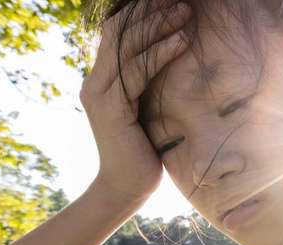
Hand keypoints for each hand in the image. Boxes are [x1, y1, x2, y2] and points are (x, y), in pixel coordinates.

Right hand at [79, 0, 190, 203]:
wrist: (128, 188)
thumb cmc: (145, 151)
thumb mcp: (148, 110)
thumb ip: (149, 85)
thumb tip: (174, 59)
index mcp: (103, 80)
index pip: (118, 32)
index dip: (141, 13)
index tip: (171, 3)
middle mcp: (96, 82)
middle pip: (120, 31)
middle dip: (150, 12)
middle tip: (182, 2)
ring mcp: (100, 94)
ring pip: (128, 46)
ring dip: (159, 25)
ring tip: (187, 13)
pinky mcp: (111, 109)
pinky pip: (137, 72)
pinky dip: (160, 53)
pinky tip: (182, 42)